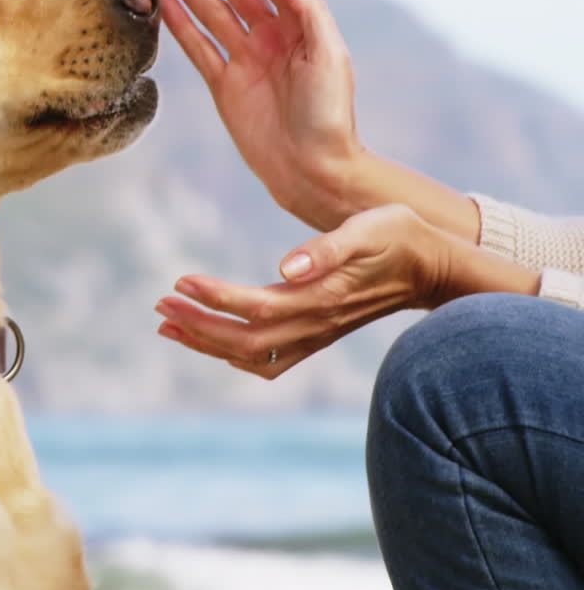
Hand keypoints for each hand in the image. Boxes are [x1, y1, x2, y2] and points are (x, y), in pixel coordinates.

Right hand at [155, 0, 361, 229]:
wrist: (314, 171)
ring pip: (210, 9)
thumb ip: (305, 10)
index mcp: (299, 22)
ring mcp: (246, 58)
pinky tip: (165, 0)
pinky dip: (181, 24)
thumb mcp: (327, 56)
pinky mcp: (225, 86)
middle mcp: (271, 34)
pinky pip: (199, 47)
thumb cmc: (329, 115)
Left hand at [155, 205, 447, 377]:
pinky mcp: (318, 334)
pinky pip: (269, 359)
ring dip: (206, 341)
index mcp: (321, 297)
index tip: (180, 280)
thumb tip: (286, 267)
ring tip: (169, 322)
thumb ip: (327, 249)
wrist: (431, 266)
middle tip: (159, 304)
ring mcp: (316, 334)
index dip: (214, 297)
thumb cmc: (398, 236)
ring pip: (250, 355)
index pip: (254, 306)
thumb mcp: (367, 229)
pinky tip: (211, 337)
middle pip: (243, 341)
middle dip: (197, 325)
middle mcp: (314, 323)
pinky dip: (232, 353)